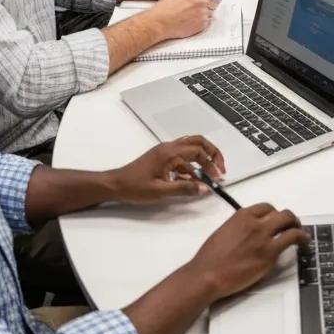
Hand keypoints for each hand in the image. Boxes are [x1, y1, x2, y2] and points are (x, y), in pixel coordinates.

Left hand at [107, 136, 227, 203]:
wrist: (114, 185)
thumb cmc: (135, 187)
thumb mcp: (160, 191)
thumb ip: (184, 189)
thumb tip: (205, 189)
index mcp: (170, 153)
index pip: (199, 152)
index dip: (211, 164)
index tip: (218, 177)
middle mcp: (169, 147)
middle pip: (198, 142)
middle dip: (212, 153)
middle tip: (220, 167)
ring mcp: (165, 151)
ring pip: (191, 146)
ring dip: (202, 158)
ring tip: (209, 174)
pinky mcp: (161, 157)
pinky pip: (182, 156)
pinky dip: (191, 165)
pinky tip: (192, 180)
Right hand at [151, 0, 222, 37]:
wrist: (160, 22)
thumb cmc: (165, 8)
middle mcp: (201, 0)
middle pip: (216, 0)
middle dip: (211, 2)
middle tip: (202, 5)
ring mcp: (203, 13)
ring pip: (211, 11)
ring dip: (205, 12)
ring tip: (192, 14)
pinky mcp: (202, 24)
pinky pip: (207, 21)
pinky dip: (201, 20)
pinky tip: (191, 20)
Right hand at [190, 203, 310, 299]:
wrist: (207, 275)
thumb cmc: (209, 259)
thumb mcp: (223, 233)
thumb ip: (239, 228)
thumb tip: (249, 232)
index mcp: (241, 216)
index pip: (265, 207)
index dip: (273, 213)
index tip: (276, 219)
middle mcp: (255, 222)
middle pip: (281, 213)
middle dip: (288, 218)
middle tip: (292, 225)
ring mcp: (264, 236)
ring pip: (289, 222)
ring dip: (297, 226)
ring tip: (301, 233)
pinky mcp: (270, 252)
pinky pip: (292, 239)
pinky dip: (302, 238)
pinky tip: (304, 242)